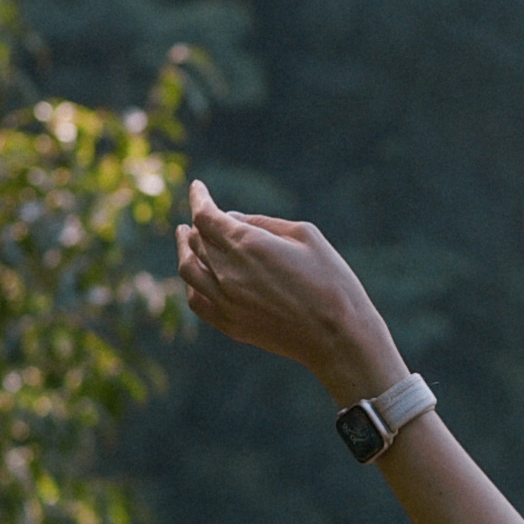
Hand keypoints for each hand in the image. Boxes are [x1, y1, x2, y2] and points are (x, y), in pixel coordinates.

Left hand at [175, 178, 403, 402]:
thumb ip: (265, 222)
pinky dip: (192, 282)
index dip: (198, 197)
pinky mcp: (230, 324)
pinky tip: (197, 274)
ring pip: (188, 269)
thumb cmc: (331, 280)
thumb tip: (233, 218)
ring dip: (185, 249)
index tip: (197, 187)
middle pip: (197, 240)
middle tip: (203, 215)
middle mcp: (229, 271)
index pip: (205, 215)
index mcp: (248, 244)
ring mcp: (225, 301)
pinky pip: (196, 300)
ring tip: (186, 237)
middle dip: (198, 223)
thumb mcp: (306, 236)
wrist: (338, 336)